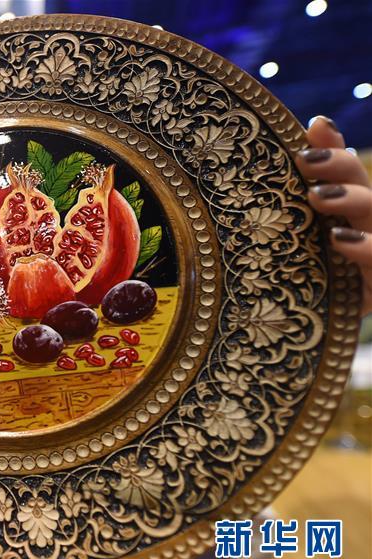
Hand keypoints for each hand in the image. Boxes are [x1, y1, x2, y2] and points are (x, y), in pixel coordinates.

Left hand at [297, 116, 371, 315]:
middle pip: (362, 187)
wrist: (299, 333)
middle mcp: (364, 229)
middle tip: (306, 160)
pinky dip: (365, 249)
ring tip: (320, 196)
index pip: (345, 171)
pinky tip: (341, 240)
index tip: (314, 130)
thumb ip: (292, 198)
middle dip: (339, 168)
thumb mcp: (288, 237)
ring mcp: (371, 257)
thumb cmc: (296, 280)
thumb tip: (305, 134)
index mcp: (343, 213)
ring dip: (353, 201)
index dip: (334, 148)